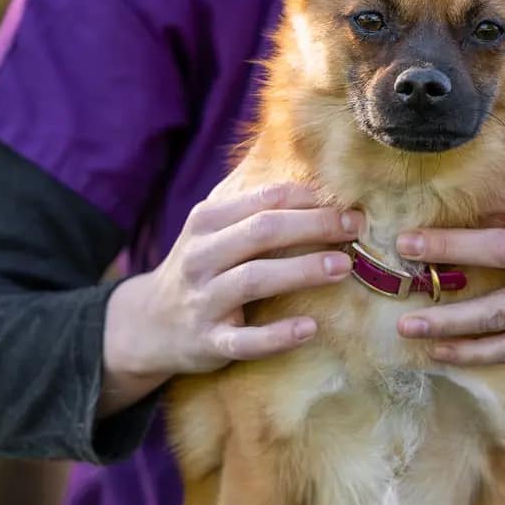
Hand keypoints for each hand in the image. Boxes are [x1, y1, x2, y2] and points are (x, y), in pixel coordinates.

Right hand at [99, 181, 361, 415]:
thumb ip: (250, 199)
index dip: (309, 199)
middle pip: (262, 232)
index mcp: (206, 221)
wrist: (149, 324)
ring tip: (343, 267)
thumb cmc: (200, 266)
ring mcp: (203, 300)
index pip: (263, 200)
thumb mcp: (212, 227)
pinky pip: (244, 340)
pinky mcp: (208, 342)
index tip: (348, 204)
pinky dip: (277, 335)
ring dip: (302, 271)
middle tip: (355, 228)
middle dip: (314, 226)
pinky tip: (310, 328)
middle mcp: (201, 256)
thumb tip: (300, 161)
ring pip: (254, 279)